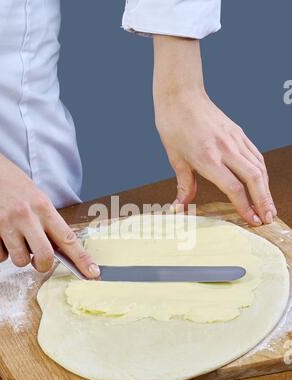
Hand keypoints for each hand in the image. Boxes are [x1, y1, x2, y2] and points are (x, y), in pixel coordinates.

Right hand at [0, 145, 99, 276]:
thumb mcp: (37, 198)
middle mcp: (26, 215)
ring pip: (20, 260)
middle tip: (38, 260)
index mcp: (43, 207)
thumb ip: (48, 223)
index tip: (92, 272)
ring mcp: (5, 223)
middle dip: (43, 264)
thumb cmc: (14, 186)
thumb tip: (59, 251)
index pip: (68, 238)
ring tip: (13, 238)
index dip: (82, 259)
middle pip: (44, 256)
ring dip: (18, 255)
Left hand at [153, 36, 275, 225]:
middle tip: (268, 219)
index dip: (245, 206)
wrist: (180, 94)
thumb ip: (184, 185)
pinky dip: (262, 172)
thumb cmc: (174, 125)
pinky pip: (256, 155)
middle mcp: (226, 149)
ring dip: (266, 189)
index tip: (252, 220)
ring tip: (269, 206)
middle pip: (253, 179)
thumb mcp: (175, 158)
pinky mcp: (239, 133)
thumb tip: (179, 208)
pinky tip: (263, 184)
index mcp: (208, 158)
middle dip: (263, 201)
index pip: (234, 187)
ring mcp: (235, 140)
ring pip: (259, 168)